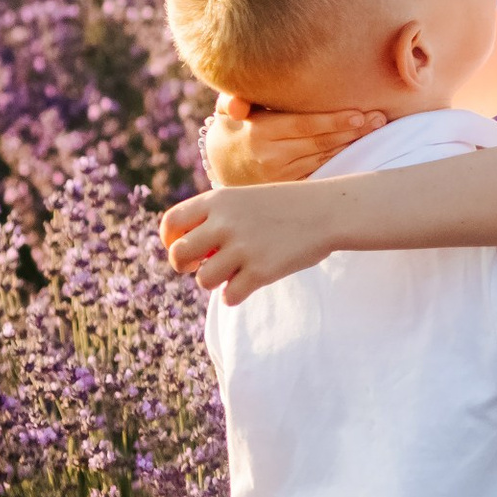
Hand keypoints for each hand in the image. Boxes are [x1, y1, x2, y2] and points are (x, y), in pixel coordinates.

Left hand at [159, 181, 334, 302]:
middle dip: (183, 265)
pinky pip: (229, 296)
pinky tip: (248, 283)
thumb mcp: (243, 199)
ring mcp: (243, 248)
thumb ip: (214, 218)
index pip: (171, 223)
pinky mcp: (261, 271)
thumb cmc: (284, 206)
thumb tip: (184, 253)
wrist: (327, 211)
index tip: (180, 247)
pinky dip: (235, 294)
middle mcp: (225, 223)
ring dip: (214, 281)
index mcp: (218, 201)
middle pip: (178, 255)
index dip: (169, 240)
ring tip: (232, 273)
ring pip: (203, 280)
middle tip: (198, 266)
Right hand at [198, 93, 384, 186]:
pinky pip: (320, 170)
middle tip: (379, 118)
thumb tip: (235, 107)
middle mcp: (271, 156)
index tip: (359, 114)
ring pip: (324, 157)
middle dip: (352, 130)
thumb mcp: (226, 114)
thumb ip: (231, 100)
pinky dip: (340, 158)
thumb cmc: (233, 130)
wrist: (221, 169)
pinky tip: (359, 147)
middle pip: (320, 142)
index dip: (333, 121)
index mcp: (259, 133)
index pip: (304, 125)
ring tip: (377, 128)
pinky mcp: (289, 187)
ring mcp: (282, 176)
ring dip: (352, 144)